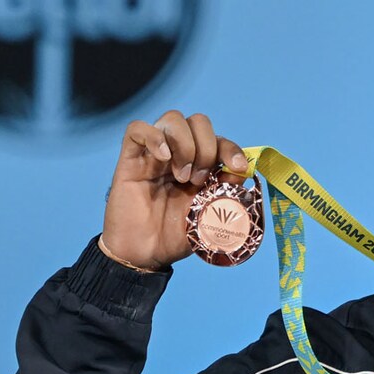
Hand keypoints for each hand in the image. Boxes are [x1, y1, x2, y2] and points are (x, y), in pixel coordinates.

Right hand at [101, 111, 248, 270]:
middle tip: (199, 180)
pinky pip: (137, 128)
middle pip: (198, 122)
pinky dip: (154, 136)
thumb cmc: (177, 236)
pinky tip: (163, 159)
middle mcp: (180, 155)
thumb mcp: (211, 215)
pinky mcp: (130, 158)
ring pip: (173, 119)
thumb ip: (228, 192)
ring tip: (181, 177)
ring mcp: (155, 154)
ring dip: (185, 144)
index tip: (237, 166)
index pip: (220, 140)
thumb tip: (243, 170)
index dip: (231, 148)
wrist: (146, 254)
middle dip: (207, 147)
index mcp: (202, 166)